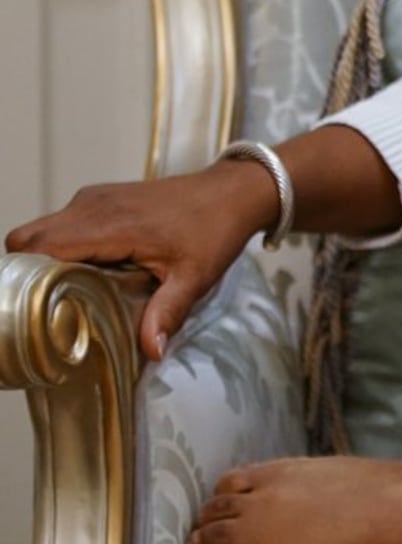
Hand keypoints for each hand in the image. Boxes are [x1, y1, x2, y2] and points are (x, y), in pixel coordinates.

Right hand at [5, 162, 277, 362]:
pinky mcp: (100, 198)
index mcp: (110, 224)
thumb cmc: (214, 231)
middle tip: (45, 309)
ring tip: (62, 297)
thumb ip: (168, 312)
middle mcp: (93, 206)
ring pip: (41, 230)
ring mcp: (95, 198)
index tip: (33, 311)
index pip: (40, 246)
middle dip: (27, 273)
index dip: (28, 279)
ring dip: (42, 261)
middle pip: (28, 238)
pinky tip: (82, 275)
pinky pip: (61, 223)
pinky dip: (58, 248)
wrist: (232, 192)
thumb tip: (149, 351)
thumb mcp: (194, 277)